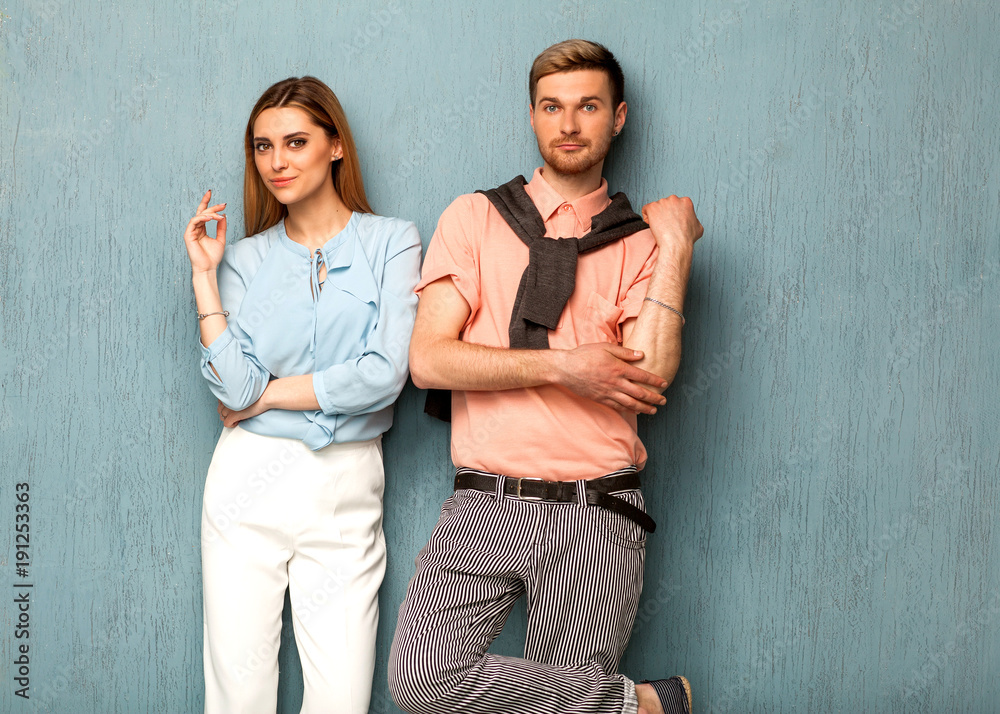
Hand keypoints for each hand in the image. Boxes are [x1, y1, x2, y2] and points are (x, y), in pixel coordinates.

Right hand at [184, 189, 227, 273]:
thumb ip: (221, 227)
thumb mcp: (221, 239)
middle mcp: (195, 229)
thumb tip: (223, 215)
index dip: (206, 202)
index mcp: (202, 229)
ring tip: (219, 215)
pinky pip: (194, 222)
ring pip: (199, 216)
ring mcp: (191, 231)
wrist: (208, 268)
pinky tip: (211, 218)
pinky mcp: (188, 235)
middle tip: (223, 204)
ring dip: (210, 213)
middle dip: (212, 206)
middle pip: (202, 212)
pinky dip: (203, 218)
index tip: (210, 192)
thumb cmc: (213, 256)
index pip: (203, 213)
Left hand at [218, 397, 267, 427]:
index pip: (220, 402)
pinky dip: (232, 424)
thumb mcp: (244, 390)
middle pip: (220, 410)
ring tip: (238, 417)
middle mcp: (227, 400)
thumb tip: (234, 400)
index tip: (234, 407)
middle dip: (227, 413)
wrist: (266, 396)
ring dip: (229, 418)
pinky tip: (238, 421)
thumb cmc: (259, 393)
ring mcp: (229, 408)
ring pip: (222, 417)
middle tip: (237, 412)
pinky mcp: (233, 415)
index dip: (227, 406)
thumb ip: (236, 394)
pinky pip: (226, 423)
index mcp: (229, 392)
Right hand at [553, 343, 667, 413]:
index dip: (655, 381)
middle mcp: (616, 383)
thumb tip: (641, 355)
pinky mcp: (601, 399)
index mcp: (619, 368)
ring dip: (644, 408)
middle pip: (640, 393)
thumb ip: (625, 352)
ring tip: (653, 410)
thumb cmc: (585, 355)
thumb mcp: (605, 347)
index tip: (664, 383)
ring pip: (630, 404)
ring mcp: (608, 393)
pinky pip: (617, 407)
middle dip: (654, 398)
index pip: (642, 376)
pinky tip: (634, 411)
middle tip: (663, 401)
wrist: (566, 368)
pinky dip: (628, 411)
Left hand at [642, 195, 703, 248]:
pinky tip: (652, 225)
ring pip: (656, 208)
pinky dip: (647, 217)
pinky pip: (646, 210)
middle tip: (665, 226)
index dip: (673, 214)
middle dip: (664, 214)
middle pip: (666, 204)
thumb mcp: (698, 227)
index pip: (676, 204)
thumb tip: (691, 222)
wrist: (676, 244)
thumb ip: (693, 220)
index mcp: (685, 202)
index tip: (672, 223)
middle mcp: (674, 199)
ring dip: (656, 216)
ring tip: (660, 228)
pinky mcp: (652, 207)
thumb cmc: (687, 238)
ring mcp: (662, 202)